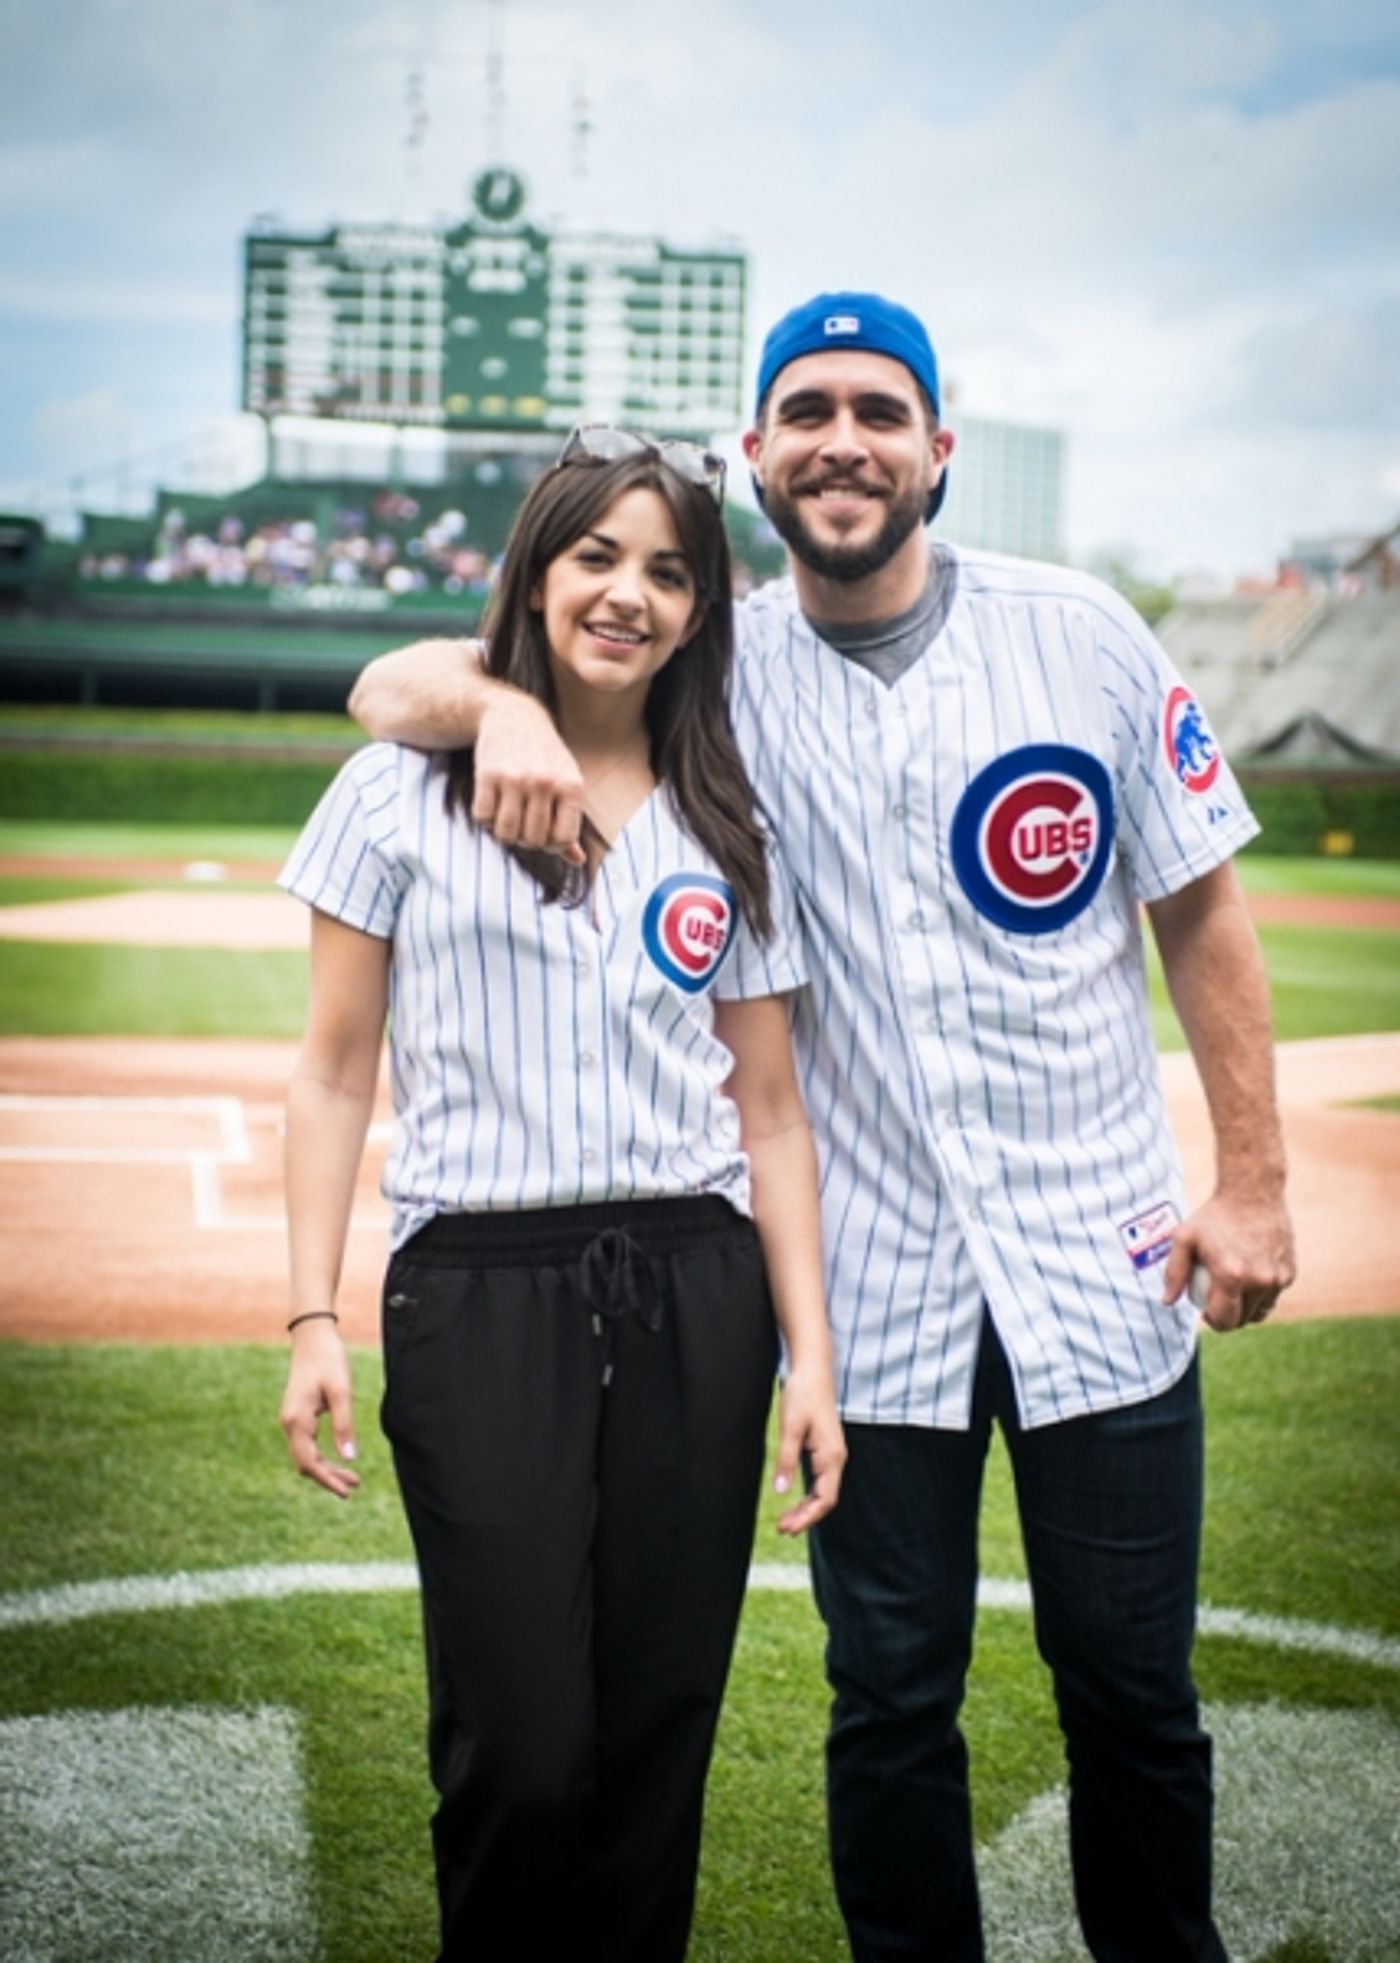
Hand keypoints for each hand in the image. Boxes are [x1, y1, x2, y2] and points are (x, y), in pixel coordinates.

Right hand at [279, 1321, 360, 1497]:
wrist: (312, 1337)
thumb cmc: (329, 1360)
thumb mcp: (341, 1391)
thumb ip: (344, 1425)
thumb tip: (350, 1459)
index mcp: (297, 1420)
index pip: (309, 1462)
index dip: (327, 1479)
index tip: (346, 1492)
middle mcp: (289, 1423)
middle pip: (306, 1463)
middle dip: (329, 1477)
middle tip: (354, 1487)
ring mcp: (291, 1420)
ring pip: (306, 1455)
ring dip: (326, 1468)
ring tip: (352, 1478)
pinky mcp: (297, 1415)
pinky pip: (307, 1444)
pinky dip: (321, 1455)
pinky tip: (338, 1458)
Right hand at [474, 688, 586, 864]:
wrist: (514, 716)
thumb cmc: (545, 757)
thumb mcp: (566, 783)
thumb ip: (570, 822)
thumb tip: (578, 861)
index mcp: (571, 786)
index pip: (562, 839)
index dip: (551, 844)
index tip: (545, 833)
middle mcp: (545, 782)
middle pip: (532, 840)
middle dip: (526, 839)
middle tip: (523, 822)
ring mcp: (515, 778)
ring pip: (505, 833)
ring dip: (504, 832)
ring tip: (509, 816)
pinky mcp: (487, 775)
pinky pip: (483, 818)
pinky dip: (485, 818)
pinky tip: (494, 802)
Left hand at [772, 1366, 846, 1534]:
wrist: (813, 1371)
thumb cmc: (803, 1395)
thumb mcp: (791, 1427)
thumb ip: (787, 1460)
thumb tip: (781, 1491)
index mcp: (831, 1456)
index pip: (825, 1499)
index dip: (808, 1517)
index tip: (789, 1528)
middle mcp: (836, 1459)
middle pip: (825, 1499)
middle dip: (805, 1517)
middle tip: (782, 1529)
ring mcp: (832, 1455)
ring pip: (822, 1491)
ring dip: (806, 1508)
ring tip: (785, 1522)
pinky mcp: (824, 1450)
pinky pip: (820, 1481)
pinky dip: (808, 1495)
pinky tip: (794, 1501)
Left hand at [1162, 1191, 1295, 1331]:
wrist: (1253, 1192)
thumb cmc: (1216, 1215)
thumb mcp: (1184, 1238)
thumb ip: (1174, 1272)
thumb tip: (1167, 1301)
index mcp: (1232, 1276)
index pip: (1224, 1321)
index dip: (1212, 1321)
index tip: (1205, 1311)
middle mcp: (1259, 1281)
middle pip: (1244, 1320)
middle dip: (1228, 1316)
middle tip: (1218, 1300)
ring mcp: (1278, 1278)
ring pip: (1261, 1310)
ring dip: (1247, 1307)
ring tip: (1234, 1291)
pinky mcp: (1290, 1272)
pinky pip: (1274, 1294)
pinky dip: (1262, 1292)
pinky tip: (1250, 1273)